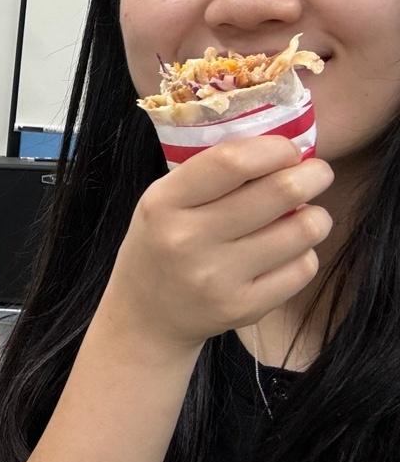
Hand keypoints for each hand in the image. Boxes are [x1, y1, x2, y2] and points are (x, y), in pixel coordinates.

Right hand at [100, 135, 332, 350]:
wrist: (145, 313)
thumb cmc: (162, 242)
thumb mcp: (165, 199)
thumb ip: (212, 174)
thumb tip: (284, 148)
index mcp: (164, 203)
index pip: (232, 161)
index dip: (275, 148)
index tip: (288, 150)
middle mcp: (187, 240)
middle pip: (280, 191)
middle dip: (313, 174)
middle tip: (316, 173)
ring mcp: (216, 278)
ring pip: (303, 231)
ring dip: (316, 216)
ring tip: (306, 215)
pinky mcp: (243, 308)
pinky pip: (303, 268)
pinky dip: (304, 253)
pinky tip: (287, 251)